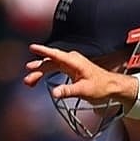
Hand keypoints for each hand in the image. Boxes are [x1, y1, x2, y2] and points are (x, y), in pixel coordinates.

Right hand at [23, 44, 138, 105]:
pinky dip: (46, 73)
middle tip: (28, 80)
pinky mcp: (70, 69)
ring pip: (50, 65)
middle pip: (50, 62)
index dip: (43, 51)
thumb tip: (55, 93)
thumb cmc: (101, 86)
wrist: (111, 86)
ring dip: (40, 72)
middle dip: (38, 69)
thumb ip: (69, 91)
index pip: (56, 54)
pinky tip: (38, 79)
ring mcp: (70, 64)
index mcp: (75, 62)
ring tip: (29, 82)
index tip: (32, 47)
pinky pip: (54, 68)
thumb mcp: (84, 90)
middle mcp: (72, 60)